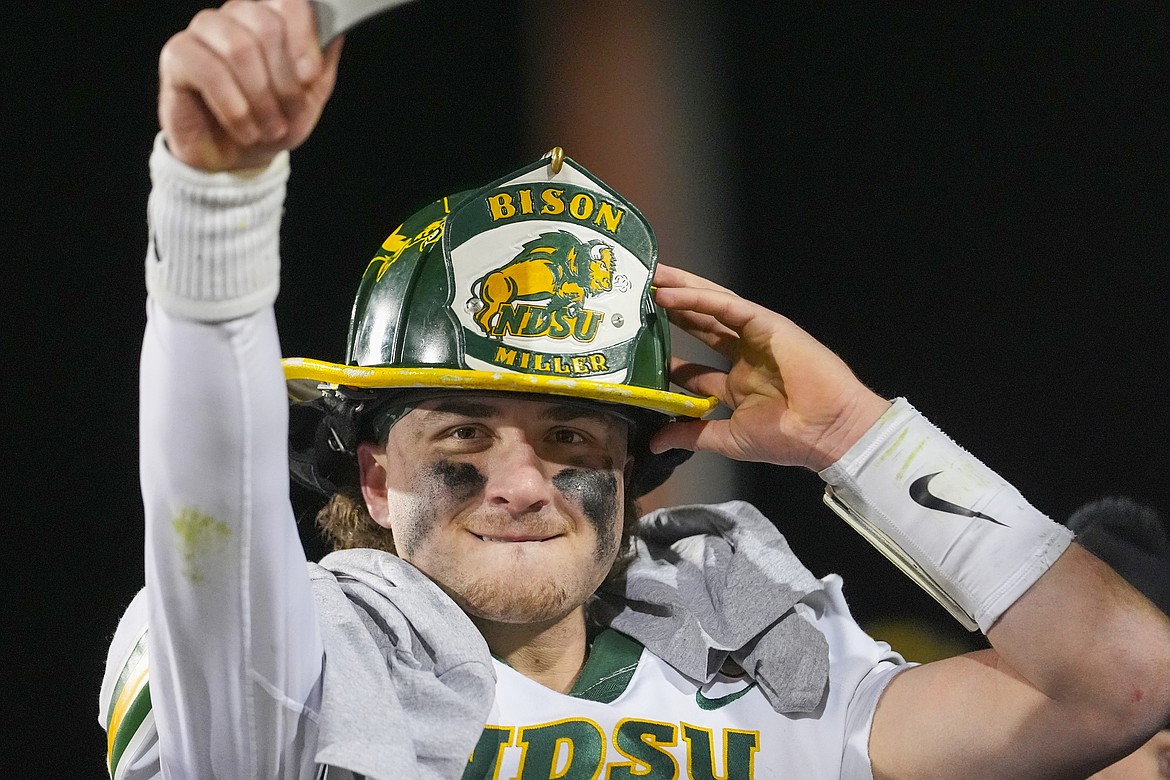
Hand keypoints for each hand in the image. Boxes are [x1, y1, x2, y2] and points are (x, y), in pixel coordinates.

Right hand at [158, 0, 342, 171]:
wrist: (236, 159)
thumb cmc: (271, 122)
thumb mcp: (309, 98)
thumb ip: (323, 65)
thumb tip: (337, 33)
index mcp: (268, 18)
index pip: (288, 2)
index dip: (304, 38)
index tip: (309, 76)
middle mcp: (234, 17)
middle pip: (265, 25)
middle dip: (284, 80)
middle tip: (287, 114)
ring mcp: (203, 33)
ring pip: (239, 48)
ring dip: (260, 98)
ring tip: (267, 128)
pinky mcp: (177, 56)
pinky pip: (208, 71)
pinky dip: (233, 107)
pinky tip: (243, 128)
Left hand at [649, 263, 890, 470]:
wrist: (825, 430)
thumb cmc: (785, 438)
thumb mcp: (726, 438)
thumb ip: (690, 435)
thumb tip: (654, 443)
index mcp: (736, 383)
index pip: (692, 368)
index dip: (665, 357)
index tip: (635, 350)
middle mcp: (743, 355)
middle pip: (698, 325)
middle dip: (669, 311)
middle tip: (637, 297)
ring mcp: (755, 337)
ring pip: (710, 307)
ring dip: (679, 291)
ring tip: (650, 278)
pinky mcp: (765, 323)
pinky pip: (727, 307)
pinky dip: (697, 299)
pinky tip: (670, 294)